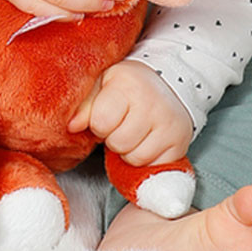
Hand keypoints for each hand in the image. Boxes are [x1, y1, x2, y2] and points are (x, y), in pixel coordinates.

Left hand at [68, 60, 191, 166]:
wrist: (168, 85)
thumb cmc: (128, 86)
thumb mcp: (102, 84)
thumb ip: (84, 105)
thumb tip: (71, 127)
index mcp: (127, 84)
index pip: (101, 122)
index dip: (98, 124)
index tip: (106, 115)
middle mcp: (152, 103)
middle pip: (118, 143)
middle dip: (114, 138)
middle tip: (122, 124)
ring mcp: (169, 124)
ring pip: (135, 158)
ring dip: (129, 151)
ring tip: (134, 132)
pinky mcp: (180, 143)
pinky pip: (153, 166)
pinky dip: (146, 159)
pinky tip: (147, 141)